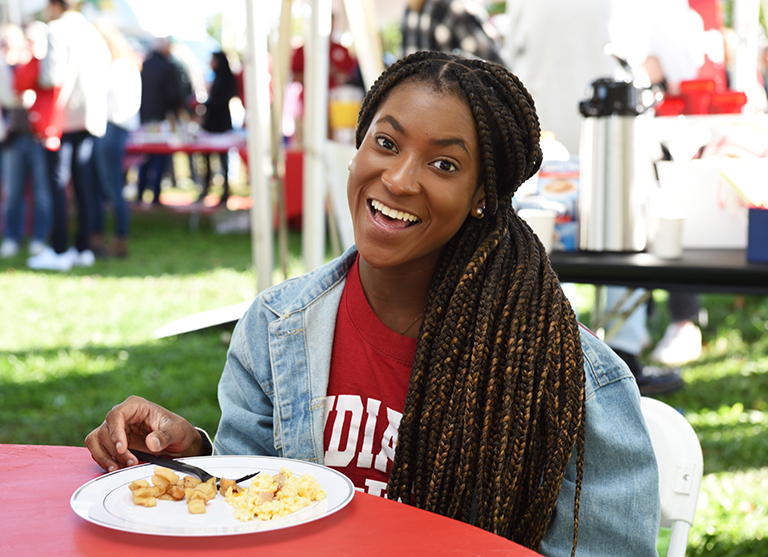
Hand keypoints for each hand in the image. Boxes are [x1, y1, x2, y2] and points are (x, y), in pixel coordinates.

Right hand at [84, 395, 203, 471]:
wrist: (179, 443)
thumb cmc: (178, 431)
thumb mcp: (177, 432)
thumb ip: (165, 435)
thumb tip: (151, 442)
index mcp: (136, 406)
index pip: (116, 415)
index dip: (115, 432)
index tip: (122, 448)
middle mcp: (123, 415)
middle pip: (104, 430)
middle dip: (114, 450)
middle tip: (130, 462)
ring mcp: (116, 429)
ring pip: (96, 440)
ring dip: (104, 456)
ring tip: (118, 467)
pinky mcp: (114, 442)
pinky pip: (99, 450)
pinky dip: (104, 460)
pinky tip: (116, 467)